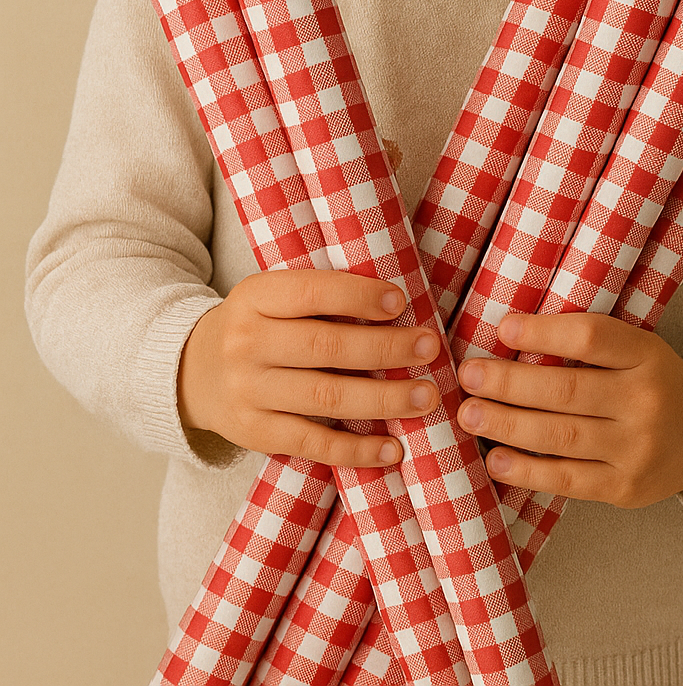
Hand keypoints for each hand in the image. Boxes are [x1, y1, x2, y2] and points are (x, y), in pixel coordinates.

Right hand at [176, 270, 440, 466]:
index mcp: (255, 296)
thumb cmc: (258, 325)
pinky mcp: (254, 433)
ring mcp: (248, 392)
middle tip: (429, 347)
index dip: (357, 297)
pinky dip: (356, 449)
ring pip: (325, 398)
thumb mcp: (273, 296)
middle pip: (325, 347)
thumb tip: (398, 305)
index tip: (400, 301)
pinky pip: (312, 444)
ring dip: (382, 400)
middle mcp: (247, 343)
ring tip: (425, 396)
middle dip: (385, 348)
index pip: (311, 293)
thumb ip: (321, 298)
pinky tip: (392, 448)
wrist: (191, 370)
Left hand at [456, 311, 682, 507]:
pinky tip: (496, 459)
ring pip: (562, 437)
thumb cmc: (652, 380)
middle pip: (567, 390)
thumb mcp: (636, 348)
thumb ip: (587, 343)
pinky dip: (527, 471)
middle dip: (509, 384)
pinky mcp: (626, 488)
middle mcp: (644, 401)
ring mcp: (637, 449)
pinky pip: (568, 480)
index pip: (591, 337)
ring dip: (507, 426)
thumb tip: (508, 335)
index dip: (544, 332)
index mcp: (646, 355)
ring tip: (470, 415)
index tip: (502, 328)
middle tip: (467, 376)